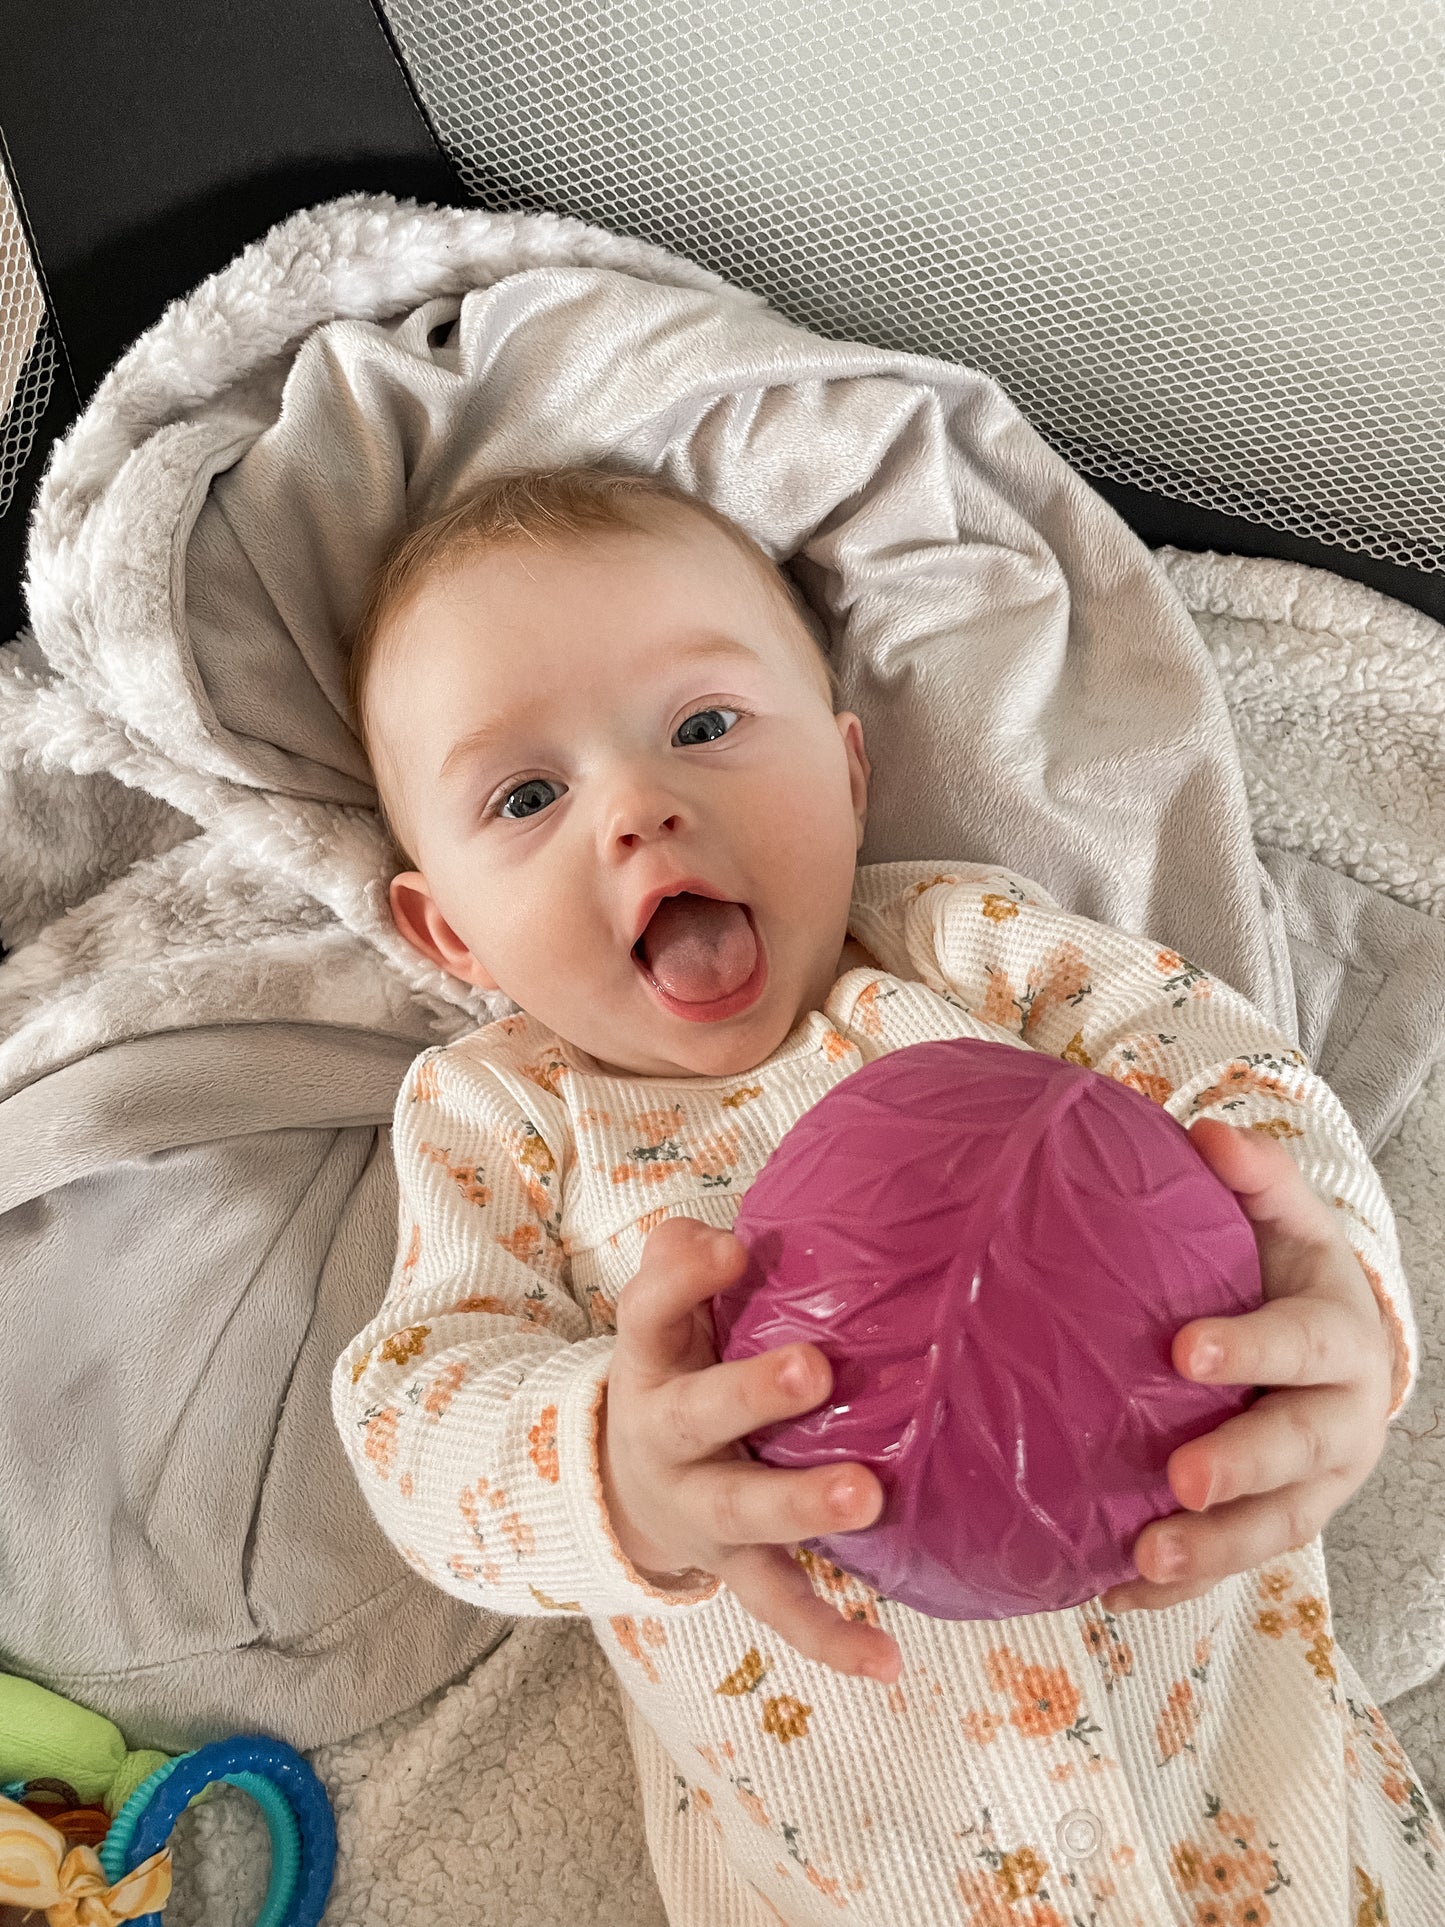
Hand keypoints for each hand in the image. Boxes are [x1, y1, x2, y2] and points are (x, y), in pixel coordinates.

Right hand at [599, 1215, 901, 1681]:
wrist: (625, 1487)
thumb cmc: (680, 1369)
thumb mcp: (668, 1316)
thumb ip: (686, 1263)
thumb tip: (723, 1232)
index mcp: (650, 1361)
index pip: (647, 1311)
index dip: (682, 1279)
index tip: (732, 1250)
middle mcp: (664, 1435)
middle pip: (697, 1414)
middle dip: (751, 1394)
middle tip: (815, 1369)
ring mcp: (697, 1507)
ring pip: (740, 1512)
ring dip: (799, 1505)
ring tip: (866, 1497)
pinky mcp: (731, 1565)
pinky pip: (778, 1603)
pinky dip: (828, 1634)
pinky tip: (886, 1660)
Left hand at [1103, 1116, 1393, 1612]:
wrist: (1334, 1348)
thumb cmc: (1287, 1272)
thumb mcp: (1284, 1218)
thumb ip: (1253, 1178)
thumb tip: (1208, 1134)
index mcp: (1339, 1336)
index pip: (1302, 1343)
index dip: (1252, 1348)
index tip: (1185, 1350)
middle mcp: (1340, 1419)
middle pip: (1300, 1451)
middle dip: (1244, 1468)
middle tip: (1182, 1479)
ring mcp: (1316, 1484)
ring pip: (1275, 1528)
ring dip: (1213, 1550)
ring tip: (1146, 1558)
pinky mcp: (1277, 1525)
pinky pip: (1232, 1565)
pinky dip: (1175, 1587)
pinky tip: (1113, 1589)